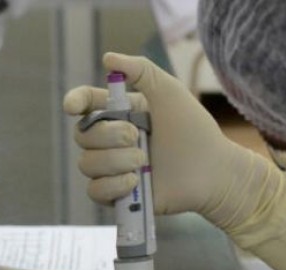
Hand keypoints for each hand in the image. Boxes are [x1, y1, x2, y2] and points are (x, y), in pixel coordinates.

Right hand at [63, 52, 257, 226]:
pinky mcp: (118, 194)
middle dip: (108, 136)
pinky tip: (134, 181)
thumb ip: (141, 70)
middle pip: (82, 136)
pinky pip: (94, 191)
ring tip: (144, 162)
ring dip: (115, 161)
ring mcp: (114, 168)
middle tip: (137, 137)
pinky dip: (112, 185)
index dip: (75, 103)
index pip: (86, 104)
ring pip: (86, 164)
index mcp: (120, 113)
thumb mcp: (169, 91)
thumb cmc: (193, 129)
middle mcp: (112, 140)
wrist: (211, 171)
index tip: (74, 107)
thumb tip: (107, 58)